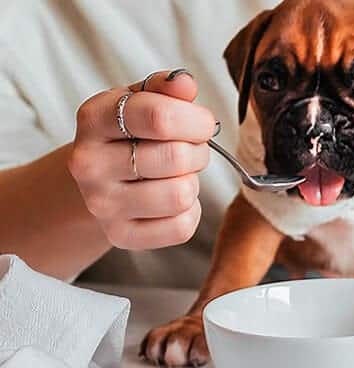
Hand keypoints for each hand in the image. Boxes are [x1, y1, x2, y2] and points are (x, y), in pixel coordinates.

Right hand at [67, 69, 216, 249]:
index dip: (196, 120)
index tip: (202, 123)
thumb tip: (185, 83)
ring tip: (178, 174)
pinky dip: (190, 212)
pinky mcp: (121, 235)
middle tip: (191, 149)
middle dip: (198, 151)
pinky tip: (172, 200)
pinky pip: (181, 226)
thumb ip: (166, 88)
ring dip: (192, 182)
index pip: (160, 117)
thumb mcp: (142, 100)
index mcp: (94, 118)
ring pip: (180, 194)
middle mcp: (89, 163)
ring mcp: (102, 203)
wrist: (100, 179)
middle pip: (176, 157)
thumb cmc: (130, 134)